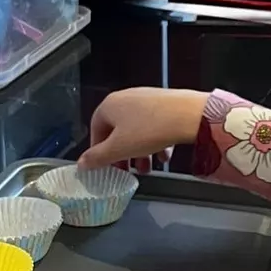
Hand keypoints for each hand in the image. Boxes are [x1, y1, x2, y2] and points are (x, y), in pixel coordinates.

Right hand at [80, 88, 207, 170]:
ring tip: (148, 169)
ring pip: (138, 131)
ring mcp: (146, 99)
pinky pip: (155, 126)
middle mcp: (126, 98)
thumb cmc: (150, 129)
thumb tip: (82, 163)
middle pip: (118, 131)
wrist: (188, 114)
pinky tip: (164, 156)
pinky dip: (157, 142)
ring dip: (141, 152)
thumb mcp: (119, 149)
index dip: (99, 151)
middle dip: (123, 155)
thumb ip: (98, 157)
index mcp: (109, 106)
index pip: (96, 130)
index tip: (105, 166)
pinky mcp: (165, 104)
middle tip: (126, 171)